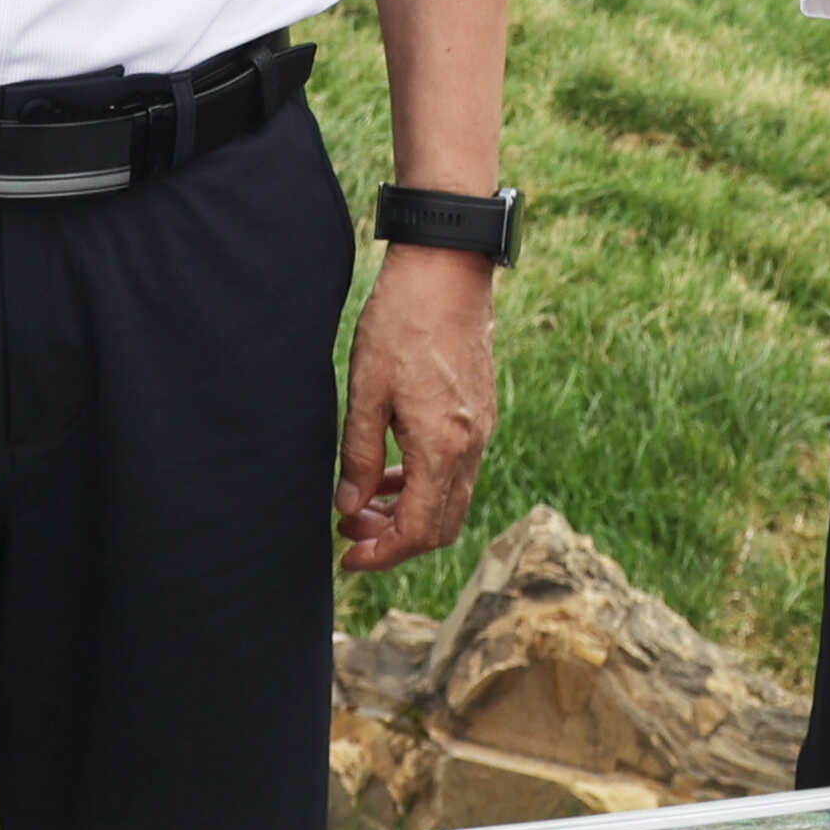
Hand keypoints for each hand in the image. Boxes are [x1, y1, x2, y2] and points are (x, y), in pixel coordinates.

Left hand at [335, 239, 499, 571]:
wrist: (447, 271)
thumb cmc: (401, 324)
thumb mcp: (366, 391)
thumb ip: (360, 455)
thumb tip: (351, 507)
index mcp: (443, 448)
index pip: (418, 530)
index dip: (382, 554)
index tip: (348, 557)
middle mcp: (471, 447)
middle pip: (441, 526)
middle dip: (395, 539)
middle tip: (351, 530)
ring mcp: (481, 431)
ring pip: (451, 499)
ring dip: (409, 511)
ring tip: (364, 500)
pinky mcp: (480, 414)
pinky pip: (458, 470)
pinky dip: (426, 483)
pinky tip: (392, 466)